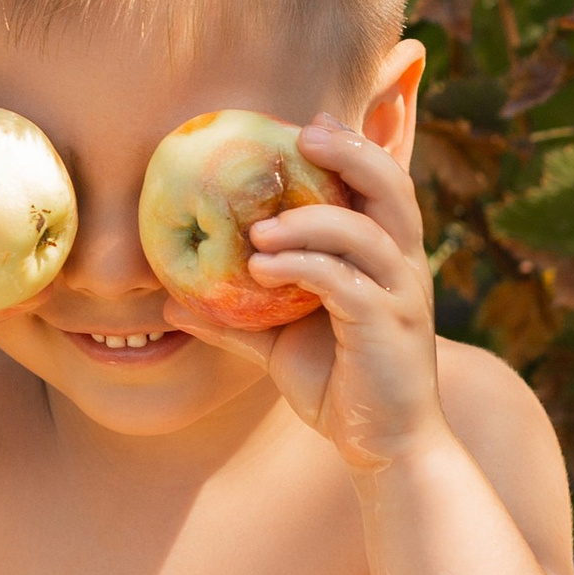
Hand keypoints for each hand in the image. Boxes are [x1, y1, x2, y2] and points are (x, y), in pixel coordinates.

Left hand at [188, 123, 445, 471]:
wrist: (387, 448)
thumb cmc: (340, 387)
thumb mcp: (280, 346)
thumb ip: (235, 319)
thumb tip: (171, 302)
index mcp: (387, 257)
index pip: (381, 185)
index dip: (352, 148)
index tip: (310, 126)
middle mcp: (403, 266)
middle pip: (391, 187)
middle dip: (351, 153)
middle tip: (304, 137)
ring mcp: (400, 295)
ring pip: (365, 231)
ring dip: (309, 220)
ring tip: (255, 232)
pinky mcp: (388, 326)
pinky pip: (345, 282)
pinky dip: (303, 267)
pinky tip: (260, 270)